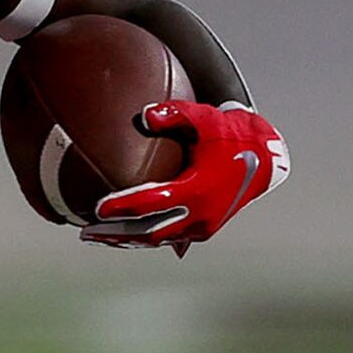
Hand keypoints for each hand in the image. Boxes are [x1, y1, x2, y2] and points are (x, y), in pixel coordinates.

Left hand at [85, 101, 289, 252]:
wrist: (266, 159)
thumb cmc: (231, 134)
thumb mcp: (206, 118)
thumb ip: (175, 113)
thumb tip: (145, 115)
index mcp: (199, 190)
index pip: (152, 204)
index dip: (123, 207)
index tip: (98, 207)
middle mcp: (200, 215)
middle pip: (148, 233)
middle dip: (115, 234)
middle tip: (86, 232)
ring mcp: (202, 227)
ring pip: (157, 240)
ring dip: (126, 240)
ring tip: (97, 236)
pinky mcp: (203, 231)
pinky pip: (167, 239)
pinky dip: (143, 237)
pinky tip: (121, 234)